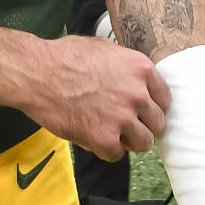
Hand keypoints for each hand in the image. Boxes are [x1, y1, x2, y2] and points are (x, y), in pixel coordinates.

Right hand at [21, 35, 172, 161]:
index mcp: (141, 69)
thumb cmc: (66, 57)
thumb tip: (136, 80)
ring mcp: (122, 118)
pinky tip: (94, 137)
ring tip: (114, 134)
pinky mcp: (104, 139)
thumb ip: (127, 68)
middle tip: (128, 124)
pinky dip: (107, 150)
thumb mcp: (107, 50)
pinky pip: (117, 154)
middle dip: (144, 124)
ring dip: (130, 140)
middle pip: (158, 123)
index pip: (165, 98)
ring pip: (144, 142)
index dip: (153, 106)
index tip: (144, 110)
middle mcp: (138, 94)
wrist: (39, 74)